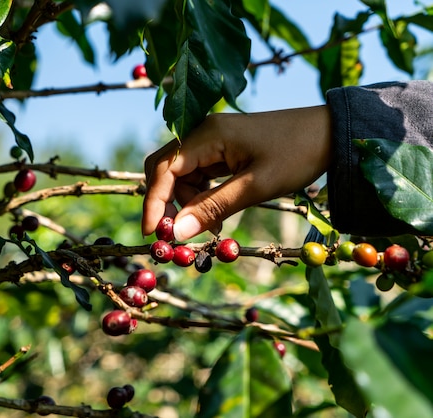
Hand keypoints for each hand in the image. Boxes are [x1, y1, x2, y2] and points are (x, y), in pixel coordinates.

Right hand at [142, 105, 332, 240]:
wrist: (330, 132)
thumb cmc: (297, 155)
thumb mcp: (256, 186)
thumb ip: (213, 207)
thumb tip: (177, 232)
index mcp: (207, 135)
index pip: (164, 169)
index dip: (154, 202)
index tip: (153, 234)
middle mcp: (203, 133)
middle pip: (166, 169)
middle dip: (166, 202)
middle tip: (178, 233)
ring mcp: (212, 140)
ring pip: (181, 175)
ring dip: (188, 203)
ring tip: (212, 225)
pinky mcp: (222, 149)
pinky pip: (198, 174)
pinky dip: (201, 196)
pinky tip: (217, 212)